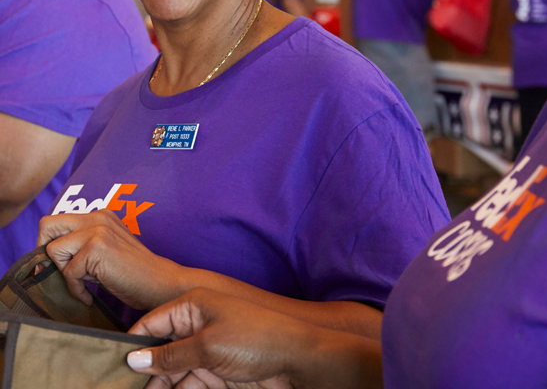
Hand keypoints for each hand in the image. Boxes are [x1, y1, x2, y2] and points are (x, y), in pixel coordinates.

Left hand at [37, 210, 181, 309]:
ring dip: (65, 273)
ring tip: (85, 282)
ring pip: (53, 250)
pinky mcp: (96, 247)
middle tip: (59, 272)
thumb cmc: (130, 272)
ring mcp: (97, 230)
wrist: (157, 282)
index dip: (51, 245)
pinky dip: (76, 289)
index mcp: (100, 215)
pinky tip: (90, 295)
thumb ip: (80, 244)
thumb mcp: (103, 250)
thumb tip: (43, 257)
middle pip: (47, 224)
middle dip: (44, 252)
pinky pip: (67, 273)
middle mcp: (98, 216)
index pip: (57, 222)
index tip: (60, 266)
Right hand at [127, 289, 313, 388]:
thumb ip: (170, 356)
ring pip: (169, 372)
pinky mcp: (215, 374)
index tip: (107, 368)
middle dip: (139, 371)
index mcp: (194, 306)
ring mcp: (205, 351)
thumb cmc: (257, 339)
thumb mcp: (209, 347)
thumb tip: (134, 359)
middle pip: (158, 351)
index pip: (151, 323)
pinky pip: (185, 384)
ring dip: (154, 386)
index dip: (130, 345)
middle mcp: (197, 326)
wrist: (298, 359)